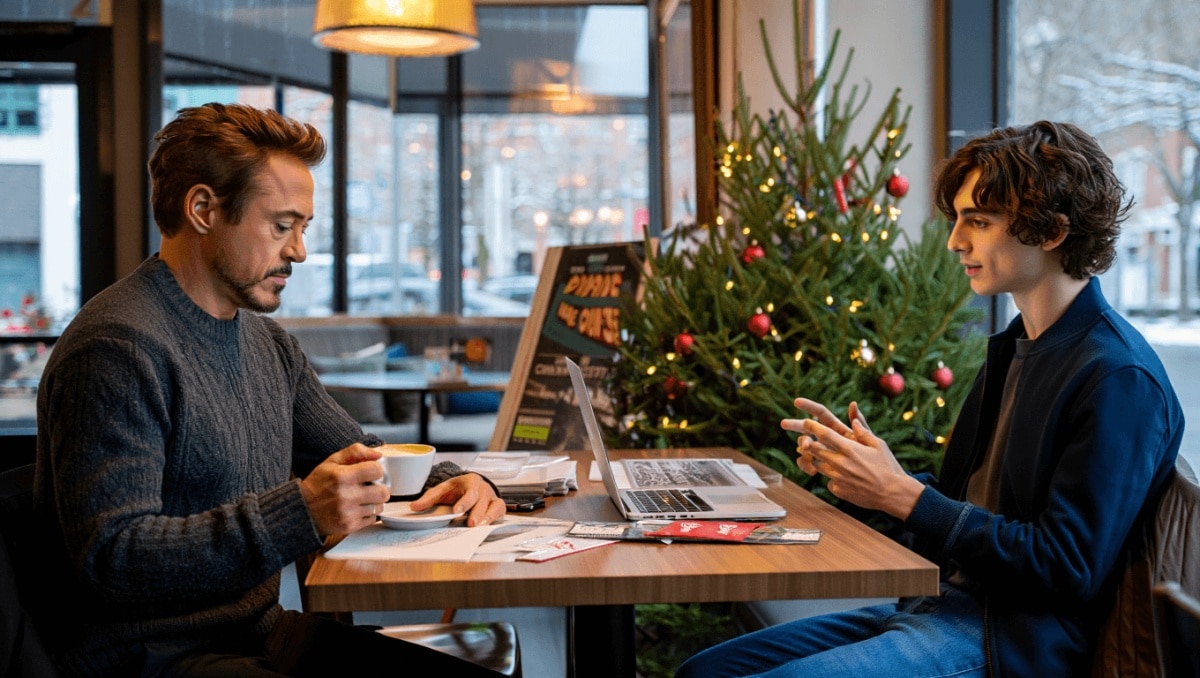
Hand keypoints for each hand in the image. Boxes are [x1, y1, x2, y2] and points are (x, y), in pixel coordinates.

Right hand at [299, 443, 391, 535]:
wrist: (302, 511)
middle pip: (383, 492)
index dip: (376, 470)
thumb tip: (378, 454)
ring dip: (374, 502)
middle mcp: (346, 496)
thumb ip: (355, 452)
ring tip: (363, 499)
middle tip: (372, 487)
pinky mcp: (349, 526)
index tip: (372, 473)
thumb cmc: (318, 484)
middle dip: (380, 488)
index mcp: (342, 476)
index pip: (376, 470)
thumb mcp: (332, 462)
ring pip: (379, 507)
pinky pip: (372, 519)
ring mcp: (348, 513)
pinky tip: (357, 509)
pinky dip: (368, 514)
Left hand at [409, 473, 505, 526]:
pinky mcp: (497, 505)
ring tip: (479, 527)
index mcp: (470, 481)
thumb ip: (429, 498)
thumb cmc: (456, 489)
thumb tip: (414, 507)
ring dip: (488, 517)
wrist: (469, 486)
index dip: (464, 502)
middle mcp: (483, 488)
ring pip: (495, 505)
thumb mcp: (442, 490)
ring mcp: (491, 497)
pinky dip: (495, 518)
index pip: (469, 491)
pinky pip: (500, 511)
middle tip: (470, 524)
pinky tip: (486, 526)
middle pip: (483, 500)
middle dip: (477, 512)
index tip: (456, 511)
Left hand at [782, 398, 922, 518]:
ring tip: (828, 457)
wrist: (893, 494)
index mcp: (849, 449)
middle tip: (808, 440)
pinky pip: (828, 481)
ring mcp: (838, 478)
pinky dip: (831, 476)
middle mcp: (840, 463)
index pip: (824, 434)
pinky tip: (842, 476)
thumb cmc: (888, 466)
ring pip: (818, 465)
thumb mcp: (879, 444)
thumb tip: (853, 419)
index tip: (806, 421)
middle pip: (815, 450)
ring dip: (819, 459)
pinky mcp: (838, 490)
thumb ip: (863, 431)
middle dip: (809, 443)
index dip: (812, 427)